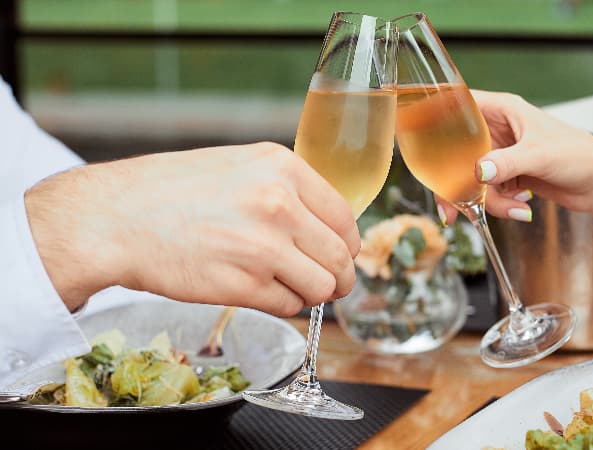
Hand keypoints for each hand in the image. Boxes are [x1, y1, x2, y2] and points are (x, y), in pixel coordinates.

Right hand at [25, 142, 359, 316]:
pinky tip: (257, 290)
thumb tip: (331, 228)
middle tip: (326, 284)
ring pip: (322, 287)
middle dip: (338, 277)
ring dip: (311, 294)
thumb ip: (287, 190)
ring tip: (288, 286)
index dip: (346, 244)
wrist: (113, 218)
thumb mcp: (239, 167)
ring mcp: (263, 246)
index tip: (339, 255)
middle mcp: (280, 204)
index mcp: (283, 168)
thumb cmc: (171, 192)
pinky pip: (289, 305)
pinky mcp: (243, 285)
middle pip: (340, 258)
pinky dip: (281, 304)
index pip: (345, 218)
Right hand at [436, 90, 592, 224]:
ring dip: (487, 200)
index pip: (459, 106)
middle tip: (450, 208)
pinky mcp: (509, 176)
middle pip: (458, 153)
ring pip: (472, 179)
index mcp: (503, 110)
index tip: (421, 141)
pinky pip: (489, 192)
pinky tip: (521, 208)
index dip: (438, 120)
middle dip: (456, 183)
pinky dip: (500, 205)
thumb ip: (506, 163)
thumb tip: (478, 173)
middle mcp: (498, 130)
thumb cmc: (581, 156)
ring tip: (514, 208)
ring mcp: (502, 155)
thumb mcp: (539, 156)